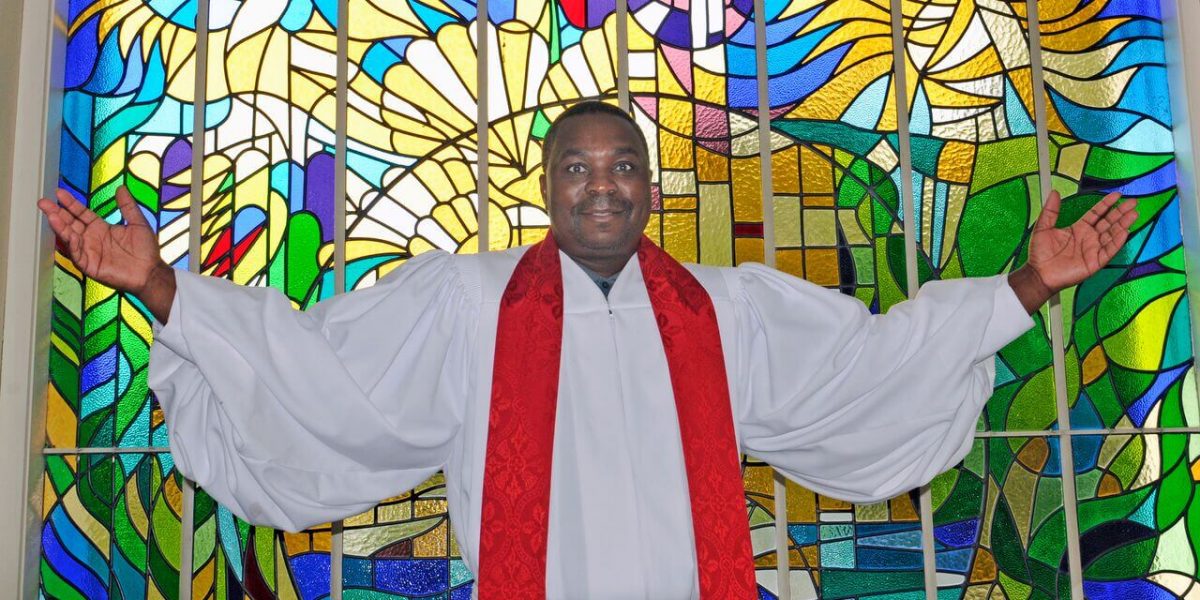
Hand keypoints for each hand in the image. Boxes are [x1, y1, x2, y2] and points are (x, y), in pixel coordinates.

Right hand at [38, 186, 175, 321]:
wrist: (151, 272)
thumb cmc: (146, 251)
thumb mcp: (138, 223)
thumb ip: (127, 206)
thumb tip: (121, 188)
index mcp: (101, 228)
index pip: (81, 214)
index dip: (70, 204)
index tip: (59, 193)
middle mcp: (92, 239)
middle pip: (70, 223)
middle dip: (57, 212)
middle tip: (44, 202)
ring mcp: (89, 252)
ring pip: (70, 237)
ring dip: (60, 227)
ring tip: (51, 215)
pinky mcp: (90, 265)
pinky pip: (77, 254)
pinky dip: (73, 244)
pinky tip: (69, 234)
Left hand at [1009, 190, 1137, 312]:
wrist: (1038, 274)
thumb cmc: (1040, 253)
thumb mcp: (1043, 228)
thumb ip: (1050, 211)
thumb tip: (1054, 192)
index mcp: (1078, 228)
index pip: (1097, 214)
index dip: (1107, 204)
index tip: (1117, 194)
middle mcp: (1089, 238)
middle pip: (1108, 222)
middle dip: (1121, 212)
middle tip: (1133, 202)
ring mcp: (1093, 250)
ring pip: (1112, 235)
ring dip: (1123, 224)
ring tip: (1133, 214)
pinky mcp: (1095, 262)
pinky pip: (1109, 250)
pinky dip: (1117, 241)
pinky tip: (1125, 231)